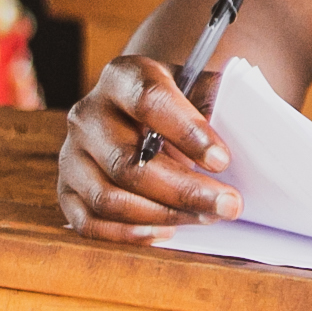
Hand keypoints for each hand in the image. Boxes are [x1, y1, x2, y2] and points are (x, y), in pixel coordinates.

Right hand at [55, 54, 243, 240]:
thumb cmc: (178, 103)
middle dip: (184, 190)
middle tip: (229, 204)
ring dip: (164, 215)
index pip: (150, 101)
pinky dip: (130, 233)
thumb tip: (244, 137)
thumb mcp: (197, 88)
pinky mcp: (67, 190)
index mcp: (122, 77)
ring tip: (206, 217)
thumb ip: (217, 103)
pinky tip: (166, 231)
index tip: (224, 160)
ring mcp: (72, 154)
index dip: (188, 132)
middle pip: (129, 162)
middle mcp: (88, 114)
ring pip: (110, 197)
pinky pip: (90, 223)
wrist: (140, 111)